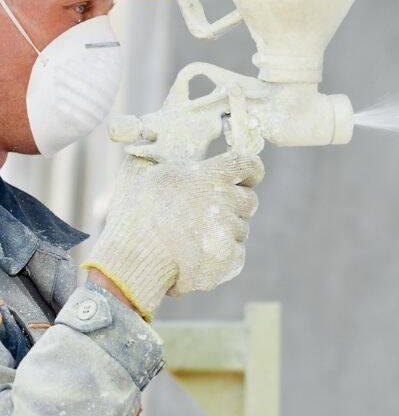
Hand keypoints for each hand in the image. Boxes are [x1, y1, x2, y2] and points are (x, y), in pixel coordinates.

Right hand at [82, 152, 262, 319]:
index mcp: (204, 177)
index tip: (248, 177)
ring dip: (224, 233)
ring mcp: (227, 231)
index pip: (246, 163)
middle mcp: (221, 201)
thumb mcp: (145, 174)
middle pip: (248, 200)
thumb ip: (177, 164)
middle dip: (233, 207)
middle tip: (204, 217)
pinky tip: (196, 259)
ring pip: (241, 229)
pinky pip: (238, 254)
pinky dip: (222, 257)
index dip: (252, 171)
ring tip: (191, 240)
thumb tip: (189, 155)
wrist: (130, 261)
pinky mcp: (229, 258)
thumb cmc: (133, 217)